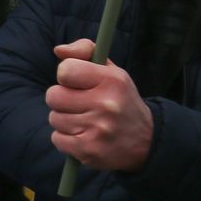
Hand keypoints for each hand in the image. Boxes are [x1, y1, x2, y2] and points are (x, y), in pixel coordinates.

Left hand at [47, 40, 154, 172]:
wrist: (146, 141)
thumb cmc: (120, 99)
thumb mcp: (111, 71)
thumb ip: (85, 51)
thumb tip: (58, 50)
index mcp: (112, 81)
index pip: (65, 70)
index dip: (66, 76)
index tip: (77, 82)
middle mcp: (106, 104)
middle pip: (53, 96)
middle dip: (62, 100)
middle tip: (80, 104)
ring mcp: (98, 129)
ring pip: (54, 118)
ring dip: (65, 120)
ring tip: (85, 121)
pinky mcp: (89, 150)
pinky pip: (57, 139)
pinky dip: (66, 139)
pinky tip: (84, 136)